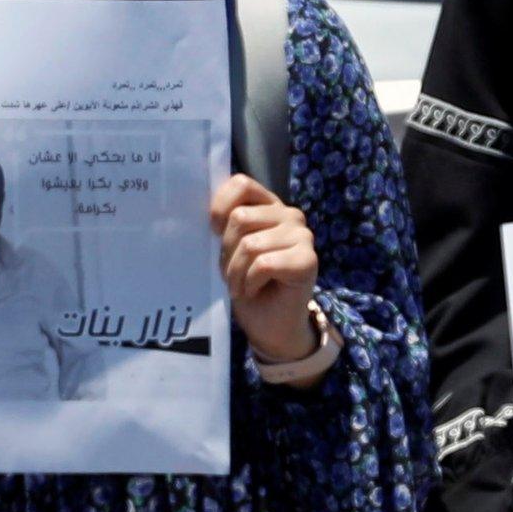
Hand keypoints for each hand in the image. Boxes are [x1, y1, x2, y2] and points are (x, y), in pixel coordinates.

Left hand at [210, 174, 318, 363]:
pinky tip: (255, 291)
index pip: (241, 184)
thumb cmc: (247, 286)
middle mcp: (290, 215)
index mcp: (269, 207)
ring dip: (236, 273)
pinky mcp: (308, 259)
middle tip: (232, 272)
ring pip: (250, 244)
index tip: (215, 234)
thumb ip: (225, 225)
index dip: (220, 207)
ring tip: (242, 285)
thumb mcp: (229, 250)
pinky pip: (264, 264)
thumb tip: (204, 212)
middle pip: (240, 217)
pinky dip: (251, 282)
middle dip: (227, 251)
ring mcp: (302, 236)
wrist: (270, 327)